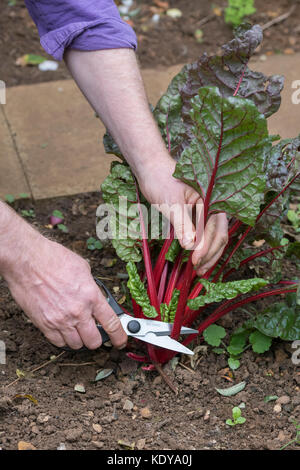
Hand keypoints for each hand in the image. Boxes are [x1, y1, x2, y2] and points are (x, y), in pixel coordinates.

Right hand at [4, 235, 126, 349]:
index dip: (119, 337)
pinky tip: (63, 330)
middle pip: (94, 341)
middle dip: (97, 339)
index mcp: (91, 296)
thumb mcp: (83, 268)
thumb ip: (92, 286)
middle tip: (94, 332)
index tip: (121, 341)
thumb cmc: (53, 259)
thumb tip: (95, 296)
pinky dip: (62, 340)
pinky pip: (58, 343)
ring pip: (77, 345)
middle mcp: (78, 311)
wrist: (27, 260)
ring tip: (76, 329)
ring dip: (79, 340)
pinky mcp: (44, 324)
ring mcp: (60, 320)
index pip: (112, 323)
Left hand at [136, 156, 227, 274]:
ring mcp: (205, 212)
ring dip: (208, 254)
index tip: (195, 260)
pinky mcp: (196, 217)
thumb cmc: (161, 180)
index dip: (207, 247)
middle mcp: (213, 206)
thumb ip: (182, 223)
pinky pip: (203, 234)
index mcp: (212, 199)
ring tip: (199, 270)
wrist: (151, 168)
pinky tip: (195, 258)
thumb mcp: (171, 203)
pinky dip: (201, 247)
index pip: (215, 228)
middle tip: (199, 270)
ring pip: (213, 236)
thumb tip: (190, 245)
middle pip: (219, 234)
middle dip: (210, 254)